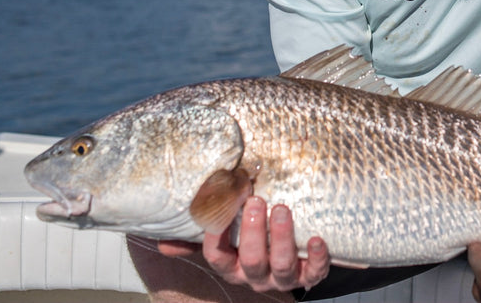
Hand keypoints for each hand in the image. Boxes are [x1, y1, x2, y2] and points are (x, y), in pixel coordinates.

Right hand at [158, 196, 329, 291]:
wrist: (294, 255)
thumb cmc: (252, 239)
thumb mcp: (226, 239)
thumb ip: (197, 237)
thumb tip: (162, 242)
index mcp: (232, 266)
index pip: (217, 257)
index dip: (215, 238)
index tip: (217, 213)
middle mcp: (255, 276)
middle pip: (251, 261)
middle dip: (253, 233)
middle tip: (256, 201)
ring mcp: (283, 278)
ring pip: (282, 266)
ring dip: (282, 238)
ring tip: (282, 209)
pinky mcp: (310, 275)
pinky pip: (315, 273)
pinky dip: (318, 258)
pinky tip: (318, 239)